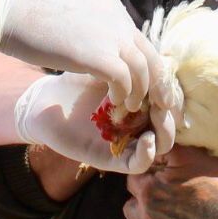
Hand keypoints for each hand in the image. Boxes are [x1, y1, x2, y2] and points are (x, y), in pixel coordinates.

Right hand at [0, 0, 160, 110]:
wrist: (5, 9)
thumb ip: (86, 23)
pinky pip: (124, 81)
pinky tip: (114, 104)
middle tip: (153, 100)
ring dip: (139, 92)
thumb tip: (87, 36)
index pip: (136, 36)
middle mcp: (117, 17)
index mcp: (109, 5)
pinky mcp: (98, 55)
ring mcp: (110, 35)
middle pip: (149, 52)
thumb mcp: (67, 10)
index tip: (136, 80)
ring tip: (130, 107)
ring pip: (142, 69)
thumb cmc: (23, 9)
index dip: (138, 61)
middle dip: (154, 80)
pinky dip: (123, 95)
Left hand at [14, 72, 167, 174]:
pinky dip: (147, 153)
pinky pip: (137, 164)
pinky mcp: (111, 159)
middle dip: (171, 112)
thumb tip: (151, 54)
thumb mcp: (103, 69)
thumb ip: (126, 65)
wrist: (45, 103)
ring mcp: (126, 141)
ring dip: (165, 132)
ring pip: (160, 145)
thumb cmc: (74, 84)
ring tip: (156, 118)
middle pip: (168, 122)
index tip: (165, 83)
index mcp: (139, 101)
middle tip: (162, 102)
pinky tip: (146, 139)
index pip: (168, 101)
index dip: (172, 93)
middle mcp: (137, 122)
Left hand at [123, 147, 217, 218]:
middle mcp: (148, 217)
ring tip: (164, 213)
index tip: (159, 176)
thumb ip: (161, 150)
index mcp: (148, 191)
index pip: (132, 181)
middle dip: (142, 199)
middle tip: (161, 194)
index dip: (146, 176)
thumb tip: (148, 146)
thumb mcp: (187, 154)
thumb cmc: (216, 179)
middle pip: (130, 207)